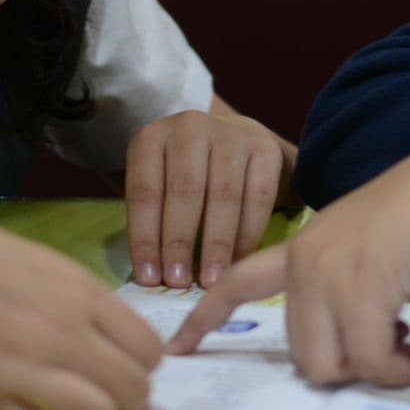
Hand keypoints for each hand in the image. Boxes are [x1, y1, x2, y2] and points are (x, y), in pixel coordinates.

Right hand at [0, 194, 162, 409]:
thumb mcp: (55, 269)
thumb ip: (94, 311)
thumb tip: (129, 354)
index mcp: (84, 296)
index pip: (149, 352)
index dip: (140, 366)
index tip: (123, 368)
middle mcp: (63, 335)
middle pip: (132, 392)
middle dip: (124, 399)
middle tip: (101, 394)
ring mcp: (24, 371)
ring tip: (68, 407)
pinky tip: (24, 405)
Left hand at [125, 106, 287, 287]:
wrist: (232, 141)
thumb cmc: (185, 175)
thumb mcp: (157, 183)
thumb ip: (152, 219)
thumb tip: (152, 276)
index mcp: (152, 137)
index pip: (144, 192)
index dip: (145, 238)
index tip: (149, 278)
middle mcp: (190, 127)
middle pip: (184, 191)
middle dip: (180, 243)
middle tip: (179, 282)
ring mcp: (231, 134)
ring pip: (223, 195)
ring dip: (216, 244)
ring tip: (211, 280)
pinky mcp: (264, 146)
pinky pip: (258, 196)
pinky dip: (249, 233)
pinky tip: (240, 261)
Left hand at [167, 136, 409, 386]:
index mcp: (308, 247)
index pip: (239, 280)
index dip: (208, 315)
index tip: (179, 345)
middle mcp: (306, 259)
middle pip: (302, 354)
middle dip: (353, 368)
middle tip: (402, 354)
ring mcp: (326, 273)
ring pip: (328, 366)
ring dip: (382, 373)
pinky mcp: (356, 288)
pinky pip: (371, 362)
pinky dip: (404, 371)